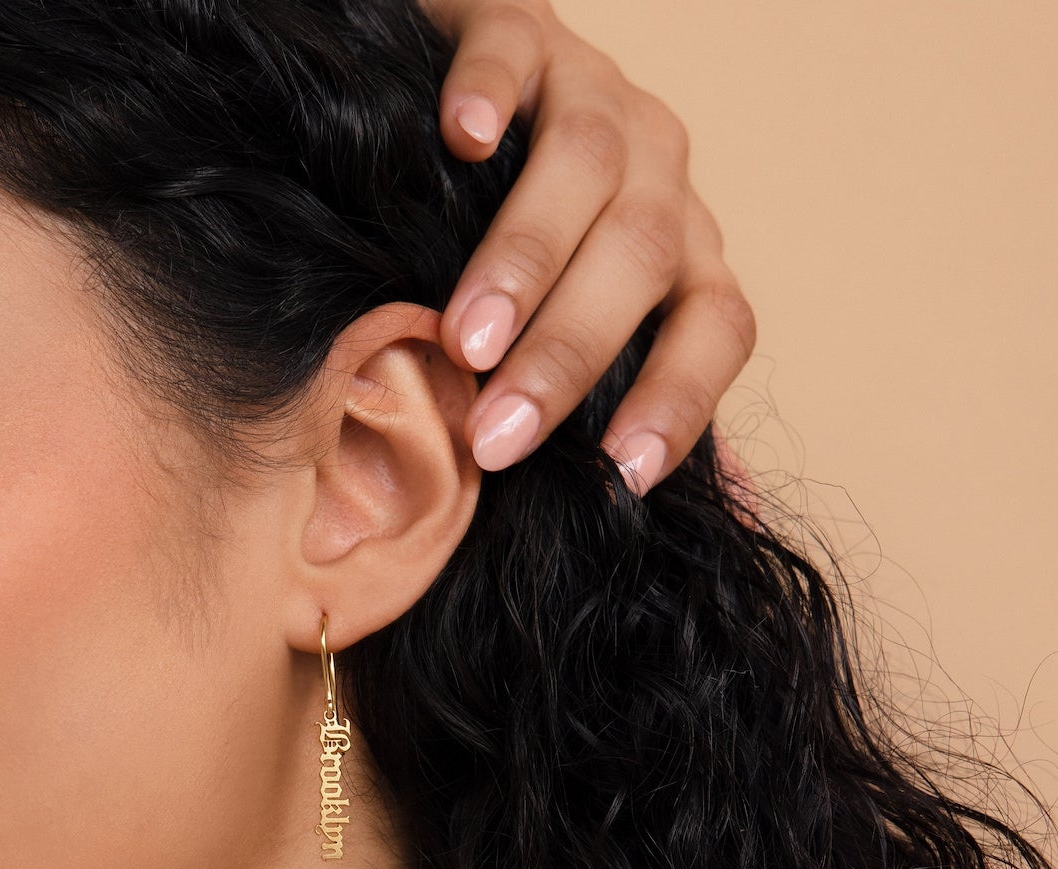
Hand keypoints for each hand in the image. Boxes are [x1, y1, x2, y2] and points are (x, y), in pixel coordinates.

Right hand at [419, 0, 756, 495]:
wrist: (457, 104)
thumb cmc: (511, 251)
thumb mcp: (574, 330)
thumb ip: (614, 402)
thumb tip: (695, 514)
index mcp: (680, 250)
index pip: (717, 323)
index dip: (681, 398)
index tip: (619, 475)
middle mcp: (656, 170)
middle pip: (644, 255)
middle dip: (569, 354)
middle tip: (496, 436)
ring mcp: (590, 93)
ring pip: (588, 165)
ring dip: (527, 259)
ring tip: (465, 337)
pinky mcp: (516, 29)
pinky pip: (514, 54)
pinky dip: (489, 93)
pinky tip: (458, 141)